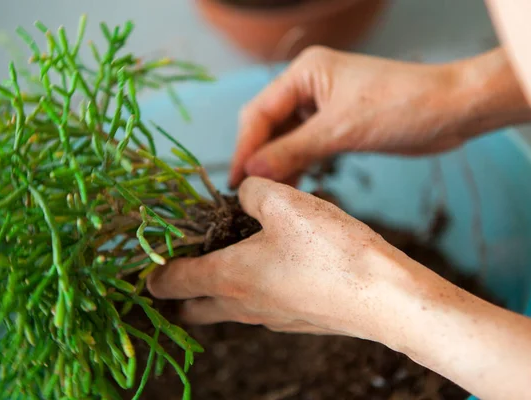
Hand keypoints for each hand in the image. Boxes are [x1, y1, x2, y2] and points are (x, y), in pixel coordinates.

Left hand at [148, 177, 424, 343]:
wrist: (387, 299)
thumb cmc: (331, 250)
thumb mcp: (286, 203)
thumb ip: (254, 192)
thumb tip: (243, 194)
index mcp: (229, 277)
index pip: (172, 281)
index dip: (152, 273)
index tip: (143, 265)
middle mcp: (243, 305)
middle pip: (192, 309)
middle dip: (177, 294)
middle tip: (176, 270)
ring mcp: (271, 319)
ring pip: (226, 310)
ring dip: (215, 291)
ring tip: (223, 262)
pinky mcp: (297, 322)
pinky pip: (259, 308)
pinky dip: (250, 291)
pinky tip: (273, 269)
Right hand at [229, 46, 530, 186]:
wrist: (452, 110)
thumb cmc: (401, 107)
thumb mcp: (340, 131)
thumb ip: (293, 151)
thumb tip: (251, 173)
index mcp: (304, 73)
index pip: (259, 112)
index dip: (245, 148)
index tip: (236, 182)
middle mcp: (309, 86)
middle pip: (269, 125)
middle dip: (259, 158)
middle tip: (249, 193)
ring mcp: (323, 106)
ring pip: (286, 139)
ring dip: (278, 165)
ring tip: (269, 196)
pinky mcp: (338, 124)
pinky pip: (306, 147)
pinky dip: (298, 166)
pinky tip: (293, 187)